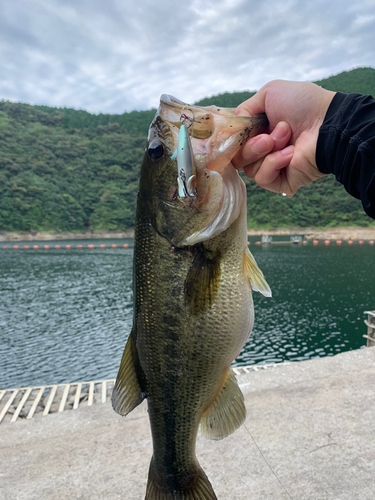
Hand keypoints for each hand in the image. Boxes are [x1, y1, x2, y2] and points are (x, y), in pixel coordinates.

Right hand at [233, 80, 335, 195]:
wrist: (327, 122)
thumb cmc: (303, 104)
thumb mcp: (269, 92)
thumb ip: (245, 108)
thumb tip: (235, 125)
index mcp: (260, 130)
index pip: (235, 142)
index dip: (233, 139)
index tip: (239, 132)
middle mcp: (265, 149)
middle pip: (237, 158)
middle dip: (251, 146)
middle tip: (268, 137)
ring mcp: (273, 166)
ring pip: (248, 169)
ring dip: (265, 151)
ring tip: (286, 138)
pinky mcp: (281, 182)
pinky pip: (262, 179)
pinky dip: (273, 164)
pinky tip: (290, 154)